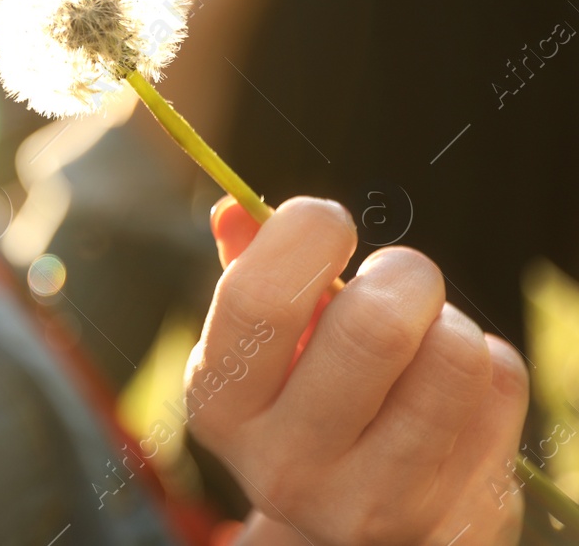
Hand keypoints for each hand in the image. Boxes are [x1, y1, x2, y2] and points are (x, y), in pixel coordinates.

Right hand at [192, 196, 528, 545]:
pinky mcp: (454, 517)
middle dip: (404, 273)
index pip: (260, 297)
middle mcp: (285, 465)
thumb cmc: (302, 402)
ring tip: (430, 337)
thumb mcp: (260, 348)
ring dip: (452, 323)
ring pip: (455, 357)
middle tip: (401, 278)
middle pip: (374, 326)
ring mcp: (374, 504)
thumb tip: (236, 211)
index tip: (328, 223)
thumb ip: (248, 273)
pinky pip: (502, 386)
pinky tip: (456, 393)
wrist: (352, 527)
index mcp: (223, 405)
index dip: (307, 232)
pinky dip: (490, 363)